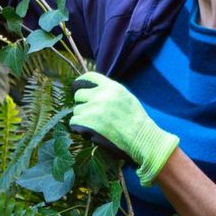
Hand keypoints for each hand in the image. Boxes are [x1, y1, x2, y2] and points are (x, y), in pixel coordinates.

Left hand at [69, 71, 178, 186]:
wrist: (142, 138)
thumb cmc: (136, 121)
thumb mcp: (126, 97)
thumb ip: (111, 91)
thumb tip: (95, 91)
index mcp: (111, 87)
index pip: (89, 77)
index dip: (81, 84)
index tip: (79, 90)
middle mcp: (101, 95)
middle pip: (78, 94)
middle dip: (82, 104)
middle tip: (90, 114)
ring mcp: (93, 108)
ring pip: (77, 110)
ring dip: (82, 118)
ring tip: (96, 125)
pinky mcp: (88, 122)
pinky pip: (74, 122)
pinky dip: (79, 128)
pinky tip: (89, 131)